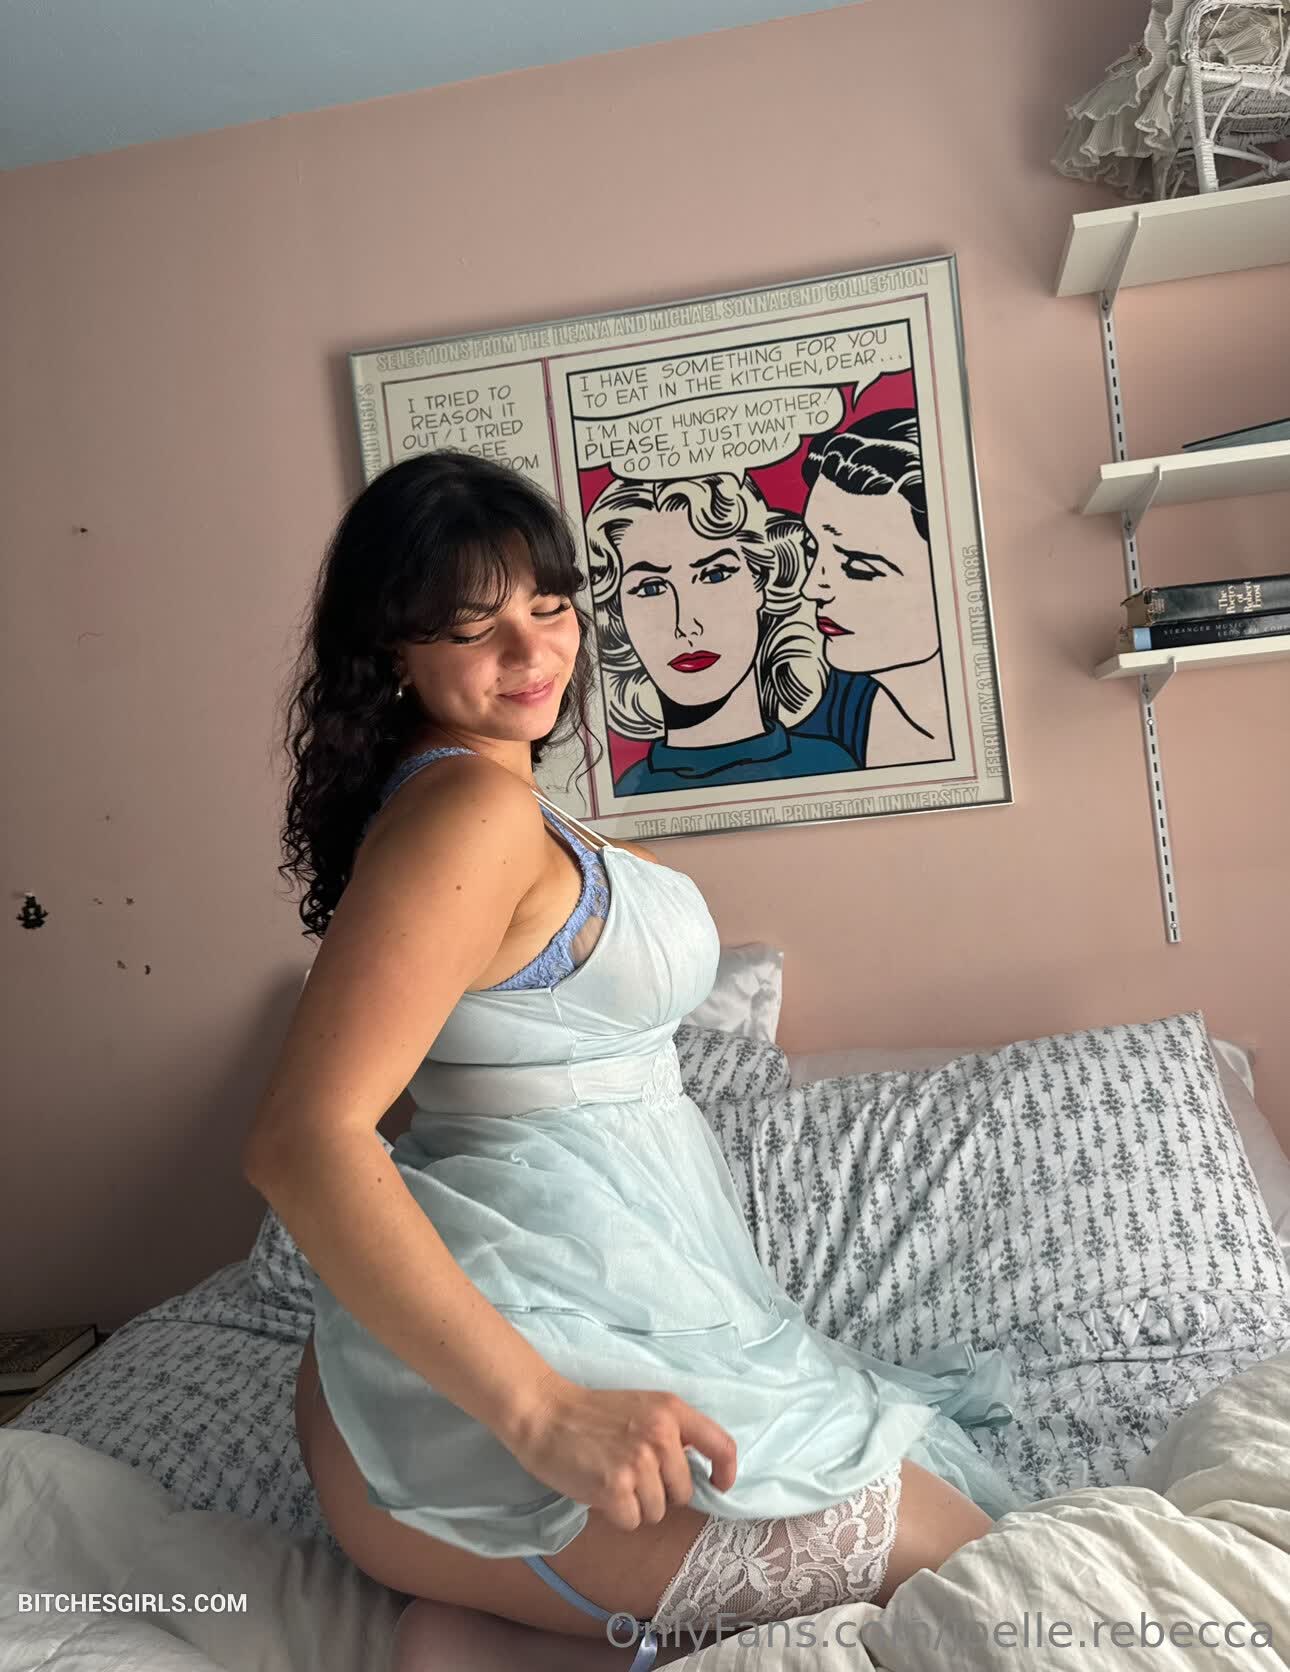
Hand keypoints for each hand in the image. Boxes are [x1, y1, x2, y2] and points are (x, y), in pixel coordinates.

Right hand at [505, 1371, 737, 1531]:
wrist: (544, 1413)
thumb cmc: (592, 1413)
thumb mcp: (643, 1407)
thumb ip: (672, 1432)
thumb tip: (698, 1472)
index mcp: (671, 1410)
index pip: (721, 1445)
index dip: (725, 1472)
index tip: (718, 1485)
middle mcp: (661, 1435)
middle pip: (684, 1492)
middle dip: (661, 1493)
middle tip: (631, 1475)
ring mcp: (639, 1462)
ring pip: (658, 1511)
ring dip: (637, 1505)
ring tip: (612, 1479)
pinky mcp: (615, 1487)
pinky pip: (632, 1521)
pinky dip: (616, 1515)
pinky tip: (599, 1491)